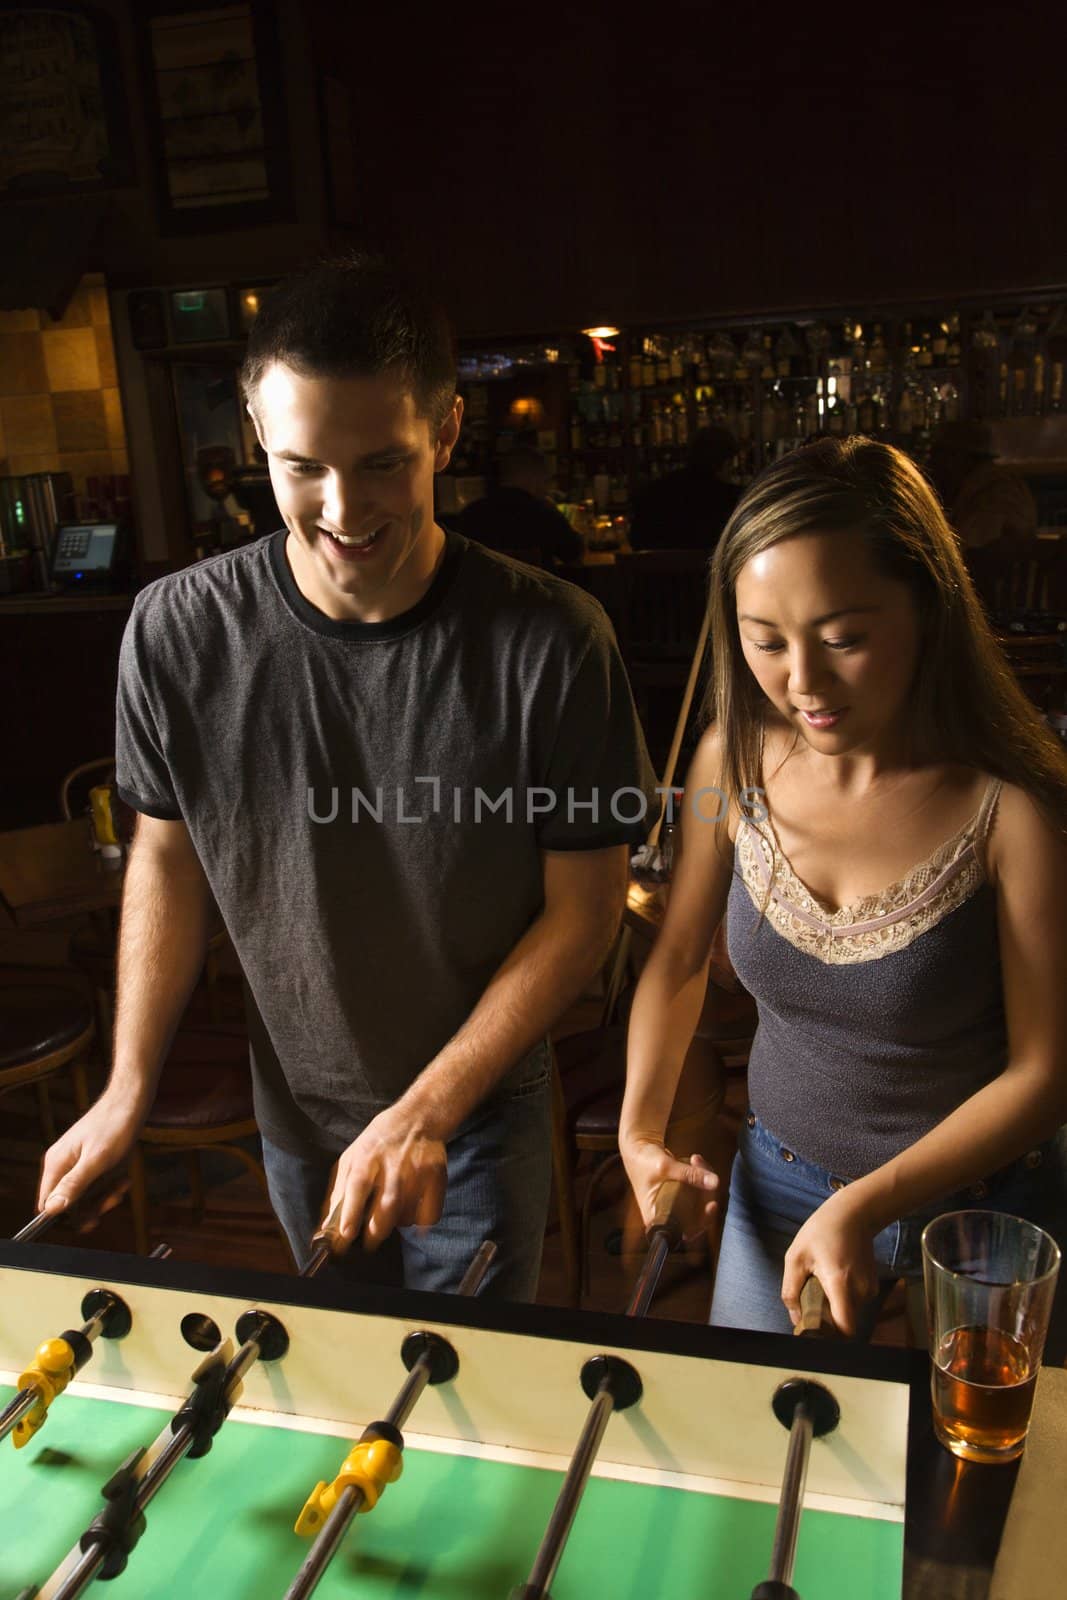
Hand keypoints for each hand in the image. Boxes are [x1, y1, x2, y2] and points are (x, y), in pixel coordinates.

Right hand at [37, 1095, 143, 1215]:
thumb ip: (74, 1184)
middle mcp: (61, 1164)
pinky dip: (110, 1184)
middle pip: (69, 1203)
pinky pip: (96, 1183)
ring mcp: (75, 1162)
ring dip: (105, 1194)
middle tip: (114, 1197)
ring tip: (122, 1182)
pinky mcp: (89, 1160)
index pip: (48, 1205)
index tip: (93, 1218)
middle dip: (93, 1205)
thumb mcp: (97, 1160)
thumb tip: (51, 1209)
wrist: (131, 1100)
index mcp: (56, 1164)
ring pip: (85, 1195)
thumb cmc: (115, 1126)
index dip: (68, 1216)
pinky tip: (124, 1176)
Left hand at [320, 1105, 446, 1251]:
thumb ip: (339, 1192)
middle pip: (386, 1204)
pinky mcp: (436, 1177)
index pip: (357, 1186)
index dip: (351, 1212)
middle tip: (369, 1242)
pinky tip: (410, 1213)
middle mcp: (393, 1163)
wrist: (418, 1118)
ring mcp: (418, 1170)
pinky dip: (419, 1223)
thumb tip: (327, 1227)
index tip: (346, 1234)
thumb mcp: (351, 1158)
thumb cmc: (378, 1141)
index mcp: (367, 1156)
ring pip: (406, 1214)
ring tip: (389, 1217)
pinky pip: (429, 1214)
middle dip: (376, 1231)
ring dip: (395, 1225)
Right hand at [620, 1135, 718, 1242]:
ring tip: (695, 1159)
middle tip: (703, 1168)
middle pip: (698, 1215)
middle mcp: (667, 1216)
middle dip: (706, 1190)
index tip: (711, 1204)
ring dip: (705, 1179)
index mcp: (656, 1218)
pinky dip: (701, 1175)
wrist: (638, 1150)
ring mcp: (675, 1206)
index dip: (702, 1222)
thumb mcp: (665, 1167)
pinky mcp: (681, 1196)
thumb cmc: (643, 1161)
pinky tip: (694, 1161)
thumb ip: (689, 1174)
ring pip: (701, 1201)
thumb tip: (715, 1182)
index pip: (685, 1231)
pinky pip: (699, 1191)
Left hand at [781, 1190, 877, 1336]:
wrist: (853, 1213)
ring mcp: (869, 1288)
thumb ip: (791, 1290)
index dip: (832, 1337)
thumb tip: (795, 1318)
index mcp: (840, 1284)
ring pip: (850, 1312)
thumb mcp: (796, 1257)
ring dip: (835, 1307)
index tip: (816, 1331)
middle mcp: (860, 1290)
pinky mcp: (872, 1285)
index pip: (845, 1328)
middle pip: (845, 1322)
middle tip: (811, 1303)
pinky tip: (833, 1278)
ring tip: (821, 1284)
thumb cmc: (821, 1231)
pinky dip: (844, 1298)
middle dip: (828, 1320)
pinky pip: (856, 1302)